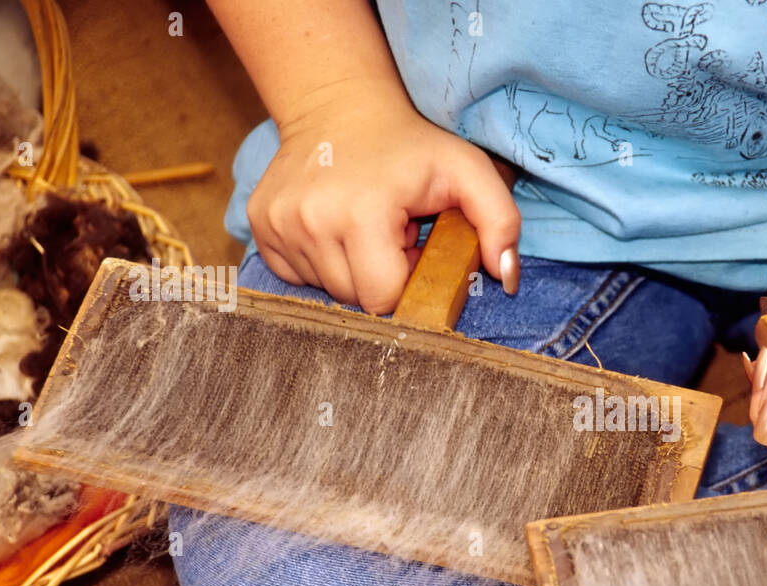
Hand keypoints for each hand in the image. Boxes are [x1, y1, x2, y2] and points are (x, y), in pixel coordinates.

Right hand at [248, 84, 520, 314]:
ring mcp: (278, 225)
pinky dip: (321, 262)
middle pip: (354, 299)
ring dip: (351, 269)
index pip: (384, 298)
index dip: (406, 282)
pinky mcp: (260, 226)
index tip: (413, 247)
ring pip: (326, 289)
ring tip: (365, 228)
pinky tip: (336, 229)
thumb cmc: (412, 145)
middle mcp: (309, 223)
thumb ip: (501, 223)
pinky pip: (296, 276)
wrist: (339, 105)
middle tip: (392, 235)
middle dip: (380, 277)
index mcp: (360, 215)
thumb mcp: (469, 171)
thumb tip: (506, 280)